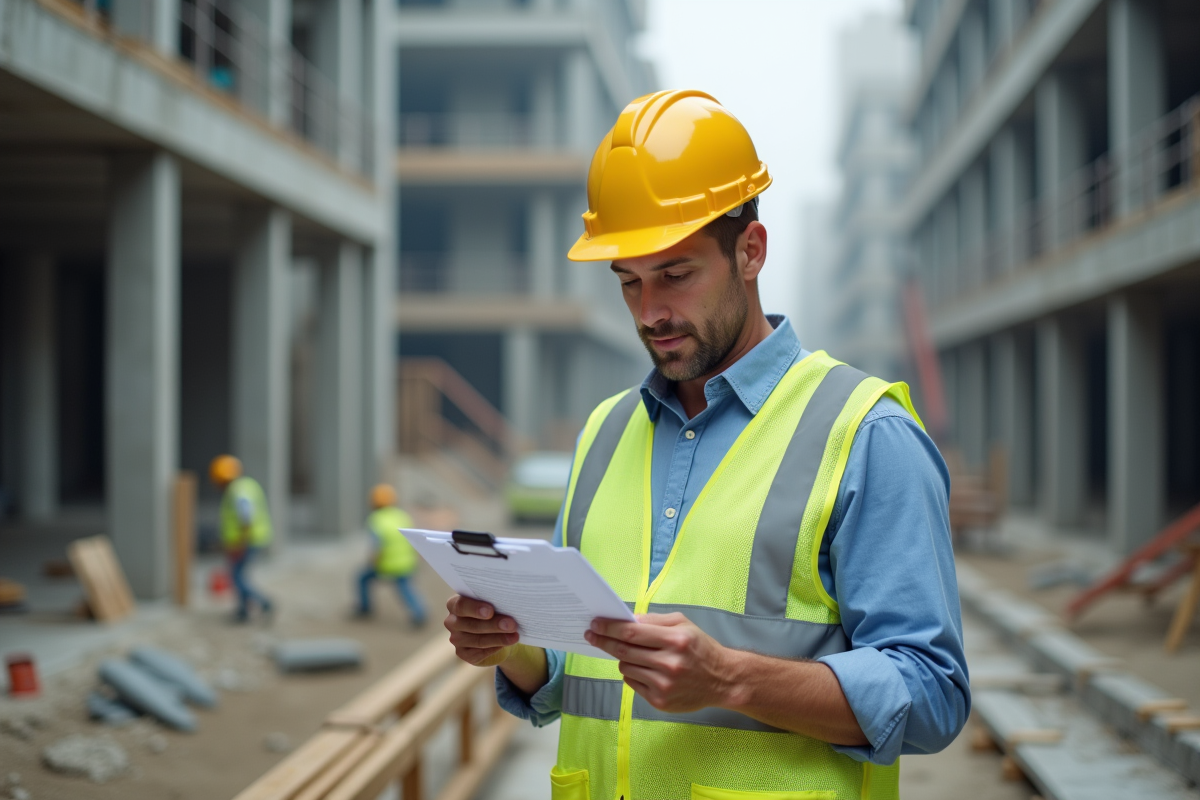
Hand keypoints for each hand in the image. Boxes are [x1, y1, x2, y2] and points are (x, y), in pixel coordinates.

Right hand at [444, 595, 519, 666]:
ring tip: (514, 636)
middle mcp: (452, 622)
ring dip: (499, 638)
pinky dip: (495, 647)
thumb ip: (493, 602)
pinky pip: (480, 652)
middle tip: (511, 624)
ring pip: (478, 640)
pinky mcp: (462, 653)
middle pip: (472, 625)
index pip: (460, 605)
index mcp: (454, 604)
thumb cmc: (492, 611)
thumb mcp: (491, 603)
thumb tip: (509, 604)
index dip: (475, 608)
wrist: (492, 631)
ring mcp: (456, 639)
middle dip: (493, 625)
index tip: (491, 611)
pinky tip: (506, 643)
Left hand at [585, 613, 738, 712]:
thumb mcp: (683, 625)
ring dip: (622, 657)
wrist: (722, 680)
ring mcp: (664, 685)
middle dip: (604, 641)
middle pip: (624, 650)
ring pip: (625, 667)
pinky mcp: (660, 701)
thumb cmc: (701, 648)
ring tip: (632, 653)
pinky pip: (632, 683)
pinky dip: (632, 673)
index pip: (632, 633)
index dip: (610, 628)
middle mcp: (670, 663)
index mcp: (675, 640)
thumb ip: (654, 620)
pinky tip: (643, 668)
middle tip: (591, 634)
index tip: (595, 624)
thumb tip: (626, 620)